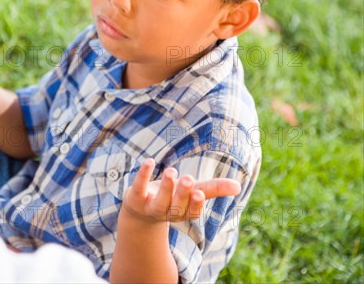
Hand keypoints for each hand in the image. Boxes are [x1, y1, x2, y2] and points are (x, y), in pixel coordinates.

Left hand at [122, 158, 241, 223]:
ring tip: (172, 172)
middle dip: (182, 193)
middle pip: (175, 206)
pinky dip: (143, 174)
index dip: (195, 203)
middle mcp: (166, 211)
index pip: (191, 211)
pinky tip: (149, 161)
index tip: (199, 193)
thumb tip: (239, 186)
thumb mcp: (192, 193)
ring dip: (166, 186)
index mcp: (183, 212)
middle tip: (188, 179)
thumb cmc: (172, 198)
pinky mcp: (135, 196)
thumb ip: (214, 189)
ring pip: (159, 200)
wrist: (139, 212)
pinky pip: (139, 186)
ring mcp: (149, 205)